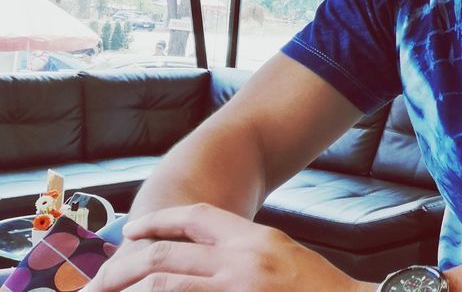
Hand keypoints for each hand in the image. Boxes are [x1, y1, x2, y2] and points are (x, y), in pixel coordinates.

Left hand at [83, 203, 375, 291]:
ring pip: (165, 284)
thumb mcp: (284, 259)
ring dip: (131, 290)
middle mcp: (244, 259)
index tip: (131, 232)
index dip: (159, 222)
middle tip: (97, 282)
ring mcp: (239, 288)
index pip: (196, 218)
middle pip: (166, 254)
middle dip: (122, 267)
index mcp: (256, 239)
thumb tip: (207, 259)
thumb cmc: (321, 290)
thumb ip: (248, 254)